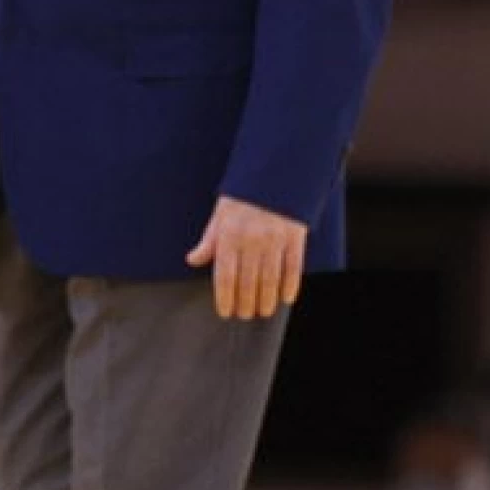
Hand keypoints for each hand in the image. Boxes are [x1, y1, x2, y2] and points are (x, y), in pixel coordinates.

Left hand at [185, 196, 306, 319]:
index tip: (225, 311)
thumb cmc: (243, 197)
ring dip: (266, 299)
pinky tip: (286, 297)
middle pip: (248, 281)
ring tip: (263, 311)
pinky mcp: (295, 237)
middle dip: (246, 302)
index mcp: (230, 236)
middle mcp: (252, 240)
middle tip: (245, 315)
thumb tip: (193, 260)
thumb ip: (208, 241)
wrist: (274, 174)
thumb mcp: (219, 216)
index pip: (224, 275)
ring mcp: (275, 239)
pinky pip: (294, 267)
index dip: (225, 297)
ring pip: (270, 278)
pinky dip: (290, 285)